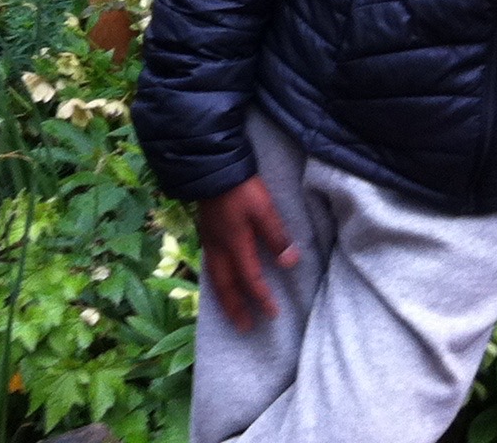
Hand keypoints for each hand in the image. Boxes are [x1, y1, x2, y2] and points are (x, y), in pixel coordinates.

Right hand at [195, 176, 295, 333]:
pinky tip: (220, 283)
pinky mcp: (206, 234)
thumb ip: (277, 236)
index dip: (261, 297)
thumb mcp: (264, 209)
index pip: (250, 278)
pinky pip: (209, 268)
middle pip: (226, 286)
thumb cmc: (241, 188)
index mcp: (236, 244)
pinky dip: (215, 283)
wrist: (211, 168)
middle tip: (244, 327)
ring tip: (230, 313)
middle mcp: (219, 248)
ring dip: (224, 299)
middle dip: (235, 308)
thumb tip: (290, 263)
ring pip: (215, 279)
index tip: (272, 314)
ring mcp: (209, 242)